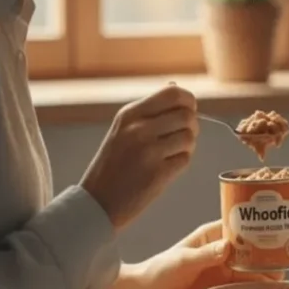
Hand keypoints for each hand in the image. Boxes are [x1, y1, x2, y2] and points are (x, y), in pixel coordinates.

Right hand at [80, 83, 198, 229]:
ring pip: (190, 137)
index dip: (188, 101)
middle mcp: (138, 129)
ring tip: (172, 153)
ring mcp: (148, 152)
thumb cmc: (114, 164)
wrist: (97, 202)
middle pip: (187, 115)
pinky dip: (181, 163)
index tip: (186, 111)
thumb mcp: (123, 129)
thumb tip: (175, 86)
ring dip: (188, 146)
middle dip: (191, 125)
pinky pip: (185, 159)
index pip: (173, 93)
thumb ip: (150, 110)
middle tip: (181, 136)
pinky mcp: (157, 174)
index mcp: (129, 114)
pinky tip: (166, 168)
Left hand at [109, 220, 283, 288]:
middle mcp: (220, 253)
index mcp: (212, 237)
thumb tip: (229, 246)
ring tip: (283, 281)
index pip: (240, 229)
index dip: (259, 230)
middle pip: (250, 252)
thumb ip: (206, 255)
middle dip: (267, 256)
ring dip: (264, 276)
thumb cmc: (159, 271)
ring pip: (249, 272)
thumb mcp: (183, 261)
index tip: (277, 234)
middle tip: (286, 262)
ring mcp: (221, 272)